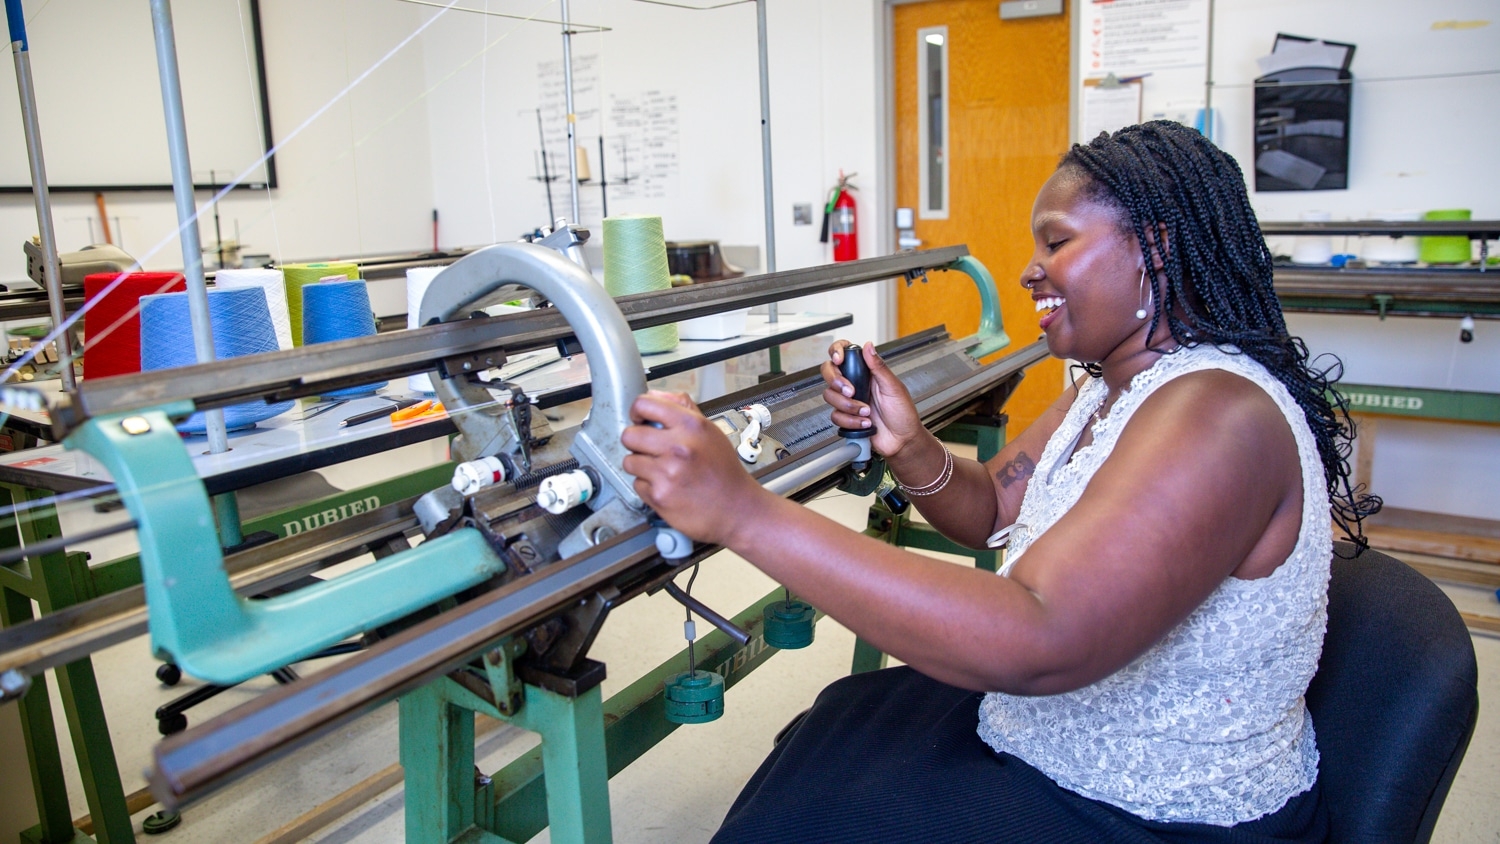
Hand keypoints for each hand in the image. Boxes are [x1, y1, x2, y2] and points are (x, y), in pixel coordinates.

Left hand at [621, 391, 770, 547]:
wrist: (737, 509)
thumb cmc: (724, 472)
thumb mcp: (710, 431)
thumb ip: (683, 409)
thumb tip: (655, 396)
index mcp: (691, 426)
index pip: (644, 404)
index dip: (637, 412)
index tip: (639, 419)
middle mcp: (678, 447)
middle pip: (629, 435)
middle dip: (636, 442)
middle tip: (649, 449)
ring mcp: (667, 473)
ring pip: (630, 461)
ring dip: (641, 466)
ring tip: (662, 470)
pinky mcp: (659, 496)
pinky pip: (637, 484)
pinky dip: (648, 487)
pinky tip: (667, 486)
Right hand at [820, 341, 925, 458]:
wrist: (902, 440)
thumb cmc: (903, 414)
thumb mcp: (894, 387)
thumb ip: (879, 366)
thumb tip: (869, 346)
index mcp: (867, 372)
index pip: (846, 354)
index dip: (837, 352)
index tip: (840, 359)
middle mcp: (855, 384)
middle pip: (829, 372)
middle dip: (837, 382)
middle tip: (851, 391)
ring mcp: (849, 400)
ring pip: (830, 396)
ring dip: (849, 406)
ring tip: (866, 412)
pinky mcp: (846, 417)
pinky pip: (836, 416)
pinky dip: (851, 421)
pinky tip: (864, 422)